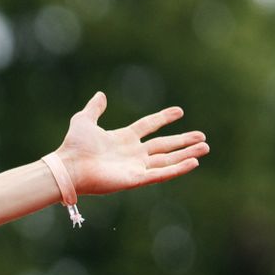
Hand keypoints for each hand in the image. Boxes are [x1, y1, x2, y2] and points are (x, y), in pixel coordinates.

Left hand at [56, 91, 207, 195]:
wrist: (69, 166)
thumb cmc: (74, 146)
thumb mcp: (84, 121)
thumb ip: (94, 108)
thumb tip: (101, 94)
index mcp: (123, 139)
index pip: (148, 126)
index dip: (163, 118)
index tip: (179, 111)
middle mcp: (132, 153)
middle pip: (164, 145)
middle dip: (183, 141)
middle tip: (203, 137)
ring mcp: (135, 167)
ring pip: (167, 160)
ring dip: (186, 155)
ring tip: (205, 148)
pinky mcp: (136, 179)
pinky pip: (161, 174)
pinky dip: (177, 169)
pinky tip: (193, 163)